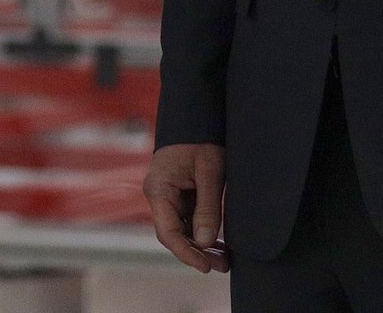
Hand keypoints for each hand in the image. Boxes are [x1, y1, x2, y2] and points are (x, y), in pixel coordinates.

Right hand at [143, 143, 230, 272]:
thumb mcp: (210, 172)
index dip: (187, 253)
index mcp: (159, 189)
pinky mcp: (178, 194)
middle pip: (173, 235)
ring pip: (181, 230)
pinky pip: (187, 219)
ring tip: (225, 261)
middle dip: (196, 253)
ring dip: (201, 246)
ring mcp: (167, 195)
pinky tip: (219, 244)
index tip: (206, 266)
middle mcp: (158, 195)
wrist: (196, 115)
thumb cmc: (202, 138)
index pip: (168, 232)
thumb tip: (204, 242)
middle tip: (222, 266)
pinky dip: (202, 232)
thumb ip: (207, 208)